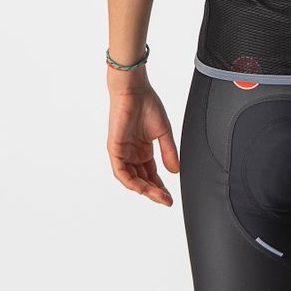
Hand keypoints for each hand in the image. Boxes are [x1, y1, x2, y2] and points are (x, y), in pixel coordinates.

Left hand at [107, 71, 179, 205]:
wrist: (134, 90)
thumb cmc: (147, 104)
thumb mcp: (163, 132)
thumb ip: (169, 152)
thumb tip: (175, 171)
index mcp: (144, 150)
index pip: (151, 174)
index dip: (161, 187)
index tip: (171, 197)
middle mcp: (132, 154)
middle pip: (143, 180)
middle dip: (155, 192)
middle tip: (166, 200)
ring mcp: (123, 153)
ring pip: (131, 179)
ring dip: (144, 189)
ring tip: (158, 196)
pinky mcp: (115, 149)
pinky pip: (120, 172)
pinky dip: (130, 182)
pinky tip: (142, 188)